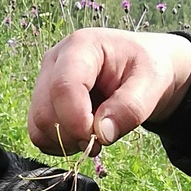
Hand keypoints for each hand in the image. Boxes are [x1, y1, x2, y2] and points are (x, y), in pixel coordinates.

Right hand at [27, 28, 190, 155]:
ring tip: (93, 135)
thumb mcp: (152, 83)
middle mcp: (55, 61)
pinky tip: (81, 135)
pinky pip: (39, 134)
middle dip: (73, 135)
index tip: (99, 138)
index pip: (63, 87)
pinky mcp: (44, 102)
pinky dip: (59, 144)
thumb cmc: (146, 69)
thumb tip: (102, 135)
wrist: (142, 68)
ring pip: (38, 126)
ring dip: (65, 142)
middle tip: (102, 139)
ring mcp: (45, 82)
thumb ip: (130, 108)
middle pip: (44, 112)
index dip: (77, 120)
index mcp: (81, 47)